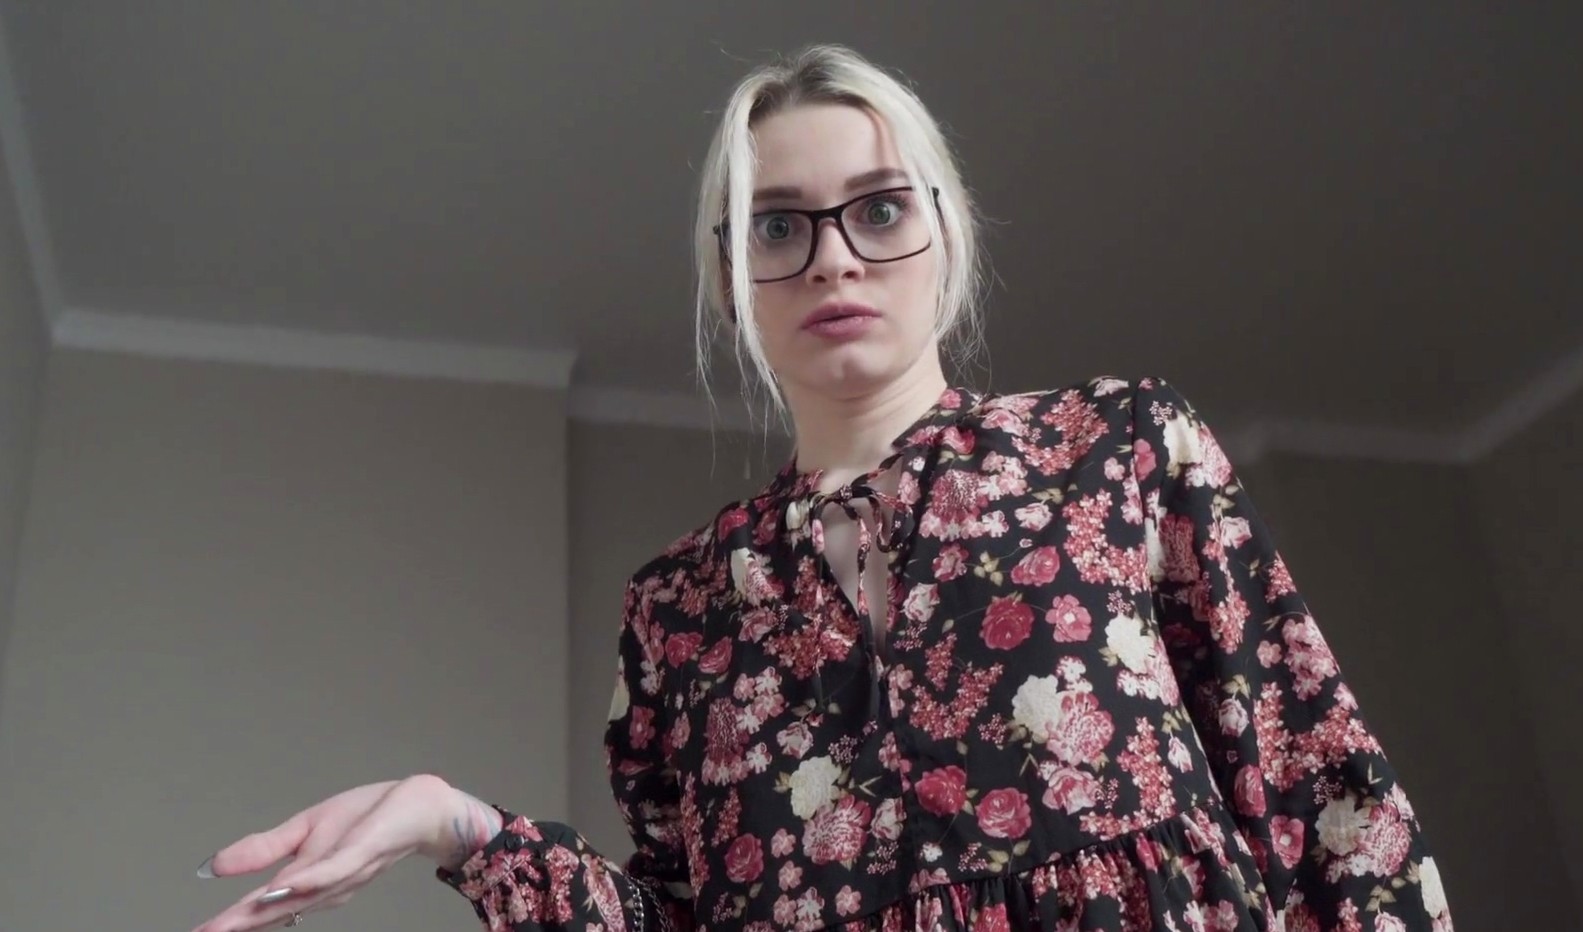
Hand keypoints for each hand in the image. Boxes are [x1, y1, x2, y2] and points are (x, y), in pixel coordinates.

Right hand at [190, 774, 473, 931]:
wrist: (420, 804)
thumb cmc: (367, 818)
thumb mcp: (304, 828)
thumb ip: (263, 850)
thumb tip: (213, 866)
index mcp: (305, 882)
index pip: (258, 907)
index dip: (227, 923)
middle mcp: (322, 888)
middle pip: (271, 912)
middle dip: (235, 926)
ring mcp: (342, 874)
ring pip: (297, 899)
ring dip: (261, 913)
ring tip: (225, 924)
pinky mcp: (361, 853)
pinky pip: (332, 871)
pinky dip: (306, 881)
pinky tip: (282, 886)